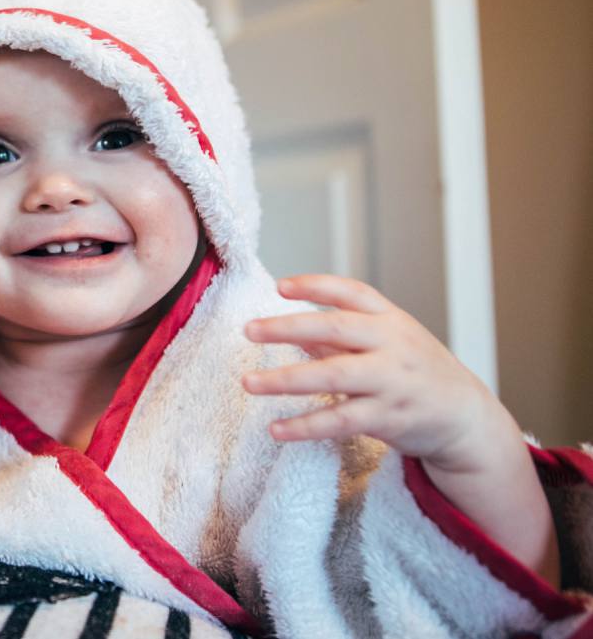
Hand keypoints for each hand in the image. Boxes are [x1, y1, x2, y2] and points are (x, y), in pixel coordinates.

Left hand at [241, 273, 512, 474]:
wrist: (466, 417)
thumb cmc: (417, 373)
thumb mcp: (388, 343)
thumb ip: (342, 336)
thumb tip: (293, 331)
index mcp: (391, 320)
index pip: (352, 292)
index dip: (316, 286)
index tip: (279, 286)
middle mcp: (392, 345)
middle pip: (335, 328)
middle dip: (288, 328)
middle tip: (249, 330)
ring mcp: (392, 382)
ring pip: (333, 376)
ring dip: (286, 380)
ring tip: (249, 383)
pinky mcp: (389, 418)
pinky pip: (340, 420)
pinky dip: (305, 425)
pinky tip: (277, 429)